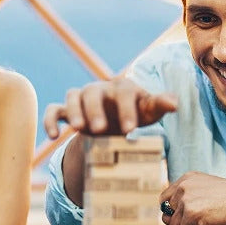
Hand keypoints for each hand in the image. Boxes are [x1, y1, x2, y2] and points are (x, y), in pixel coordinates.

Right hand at [43, 76, 177, 137]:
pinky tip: (53, 136)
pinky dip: (50, 120)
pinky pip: (54, 109)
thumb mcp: (149, 111)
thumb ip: (160, 105)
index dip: (126, 109)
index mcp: (122, 88)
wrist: (117, 121)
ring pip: (72, 96)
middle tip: (100, 129)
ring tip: (78, 129)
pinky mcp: (67, 110)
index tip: (131, 129)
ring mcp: (82, 98)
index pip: (124, 92)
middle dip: (95, 110)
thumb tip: (175, 103)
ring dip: (73, 111)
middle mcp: (100, 89)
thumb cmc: (136, 114)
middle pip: (92, 92)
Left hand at [158, 172, 225, 224]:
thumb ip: (189, 197)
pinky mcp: (190, 214)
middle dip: (182, 224)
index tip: (189, 217)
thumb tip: (168, 218)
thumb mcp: (206, 190)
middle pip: (167, 216)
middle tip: (200, 222)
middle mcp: (183, 187)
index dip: (174, 213)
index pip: (163, 200)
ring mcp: (185, 200)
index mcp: (186, 179)